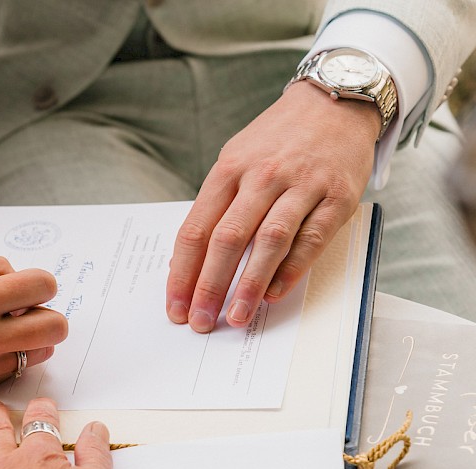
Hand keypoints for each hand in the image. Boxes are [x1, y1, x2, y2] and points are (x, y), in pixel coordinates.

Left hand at [166, 81, 380, 332]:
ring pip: (268, 241)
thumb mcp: (236, 160)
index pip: (196, 229)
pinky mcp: (337, 196)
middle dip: (210, 286)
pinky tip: (274, 294)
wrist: (335, 101)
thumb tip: (190, 262)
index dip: (182, 273)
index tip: (176, 306)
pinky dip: (291, 269)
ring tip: (236, 317)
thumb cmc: (277, 140)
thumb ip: (217, 207)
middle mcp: (261, 176)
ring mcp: (301, 185)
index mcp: (228, 170)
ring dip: (249, 284)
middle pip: (227, 239)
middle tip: (201, 322)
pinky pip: (311, 239)